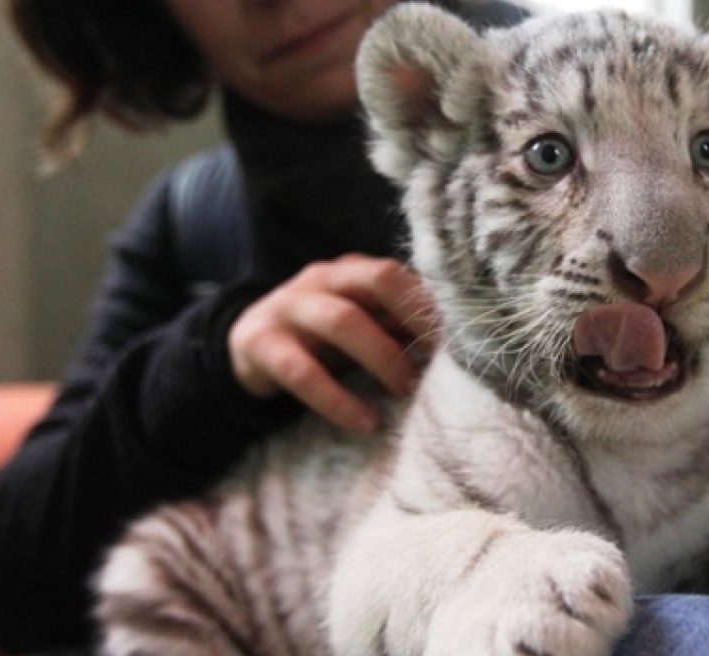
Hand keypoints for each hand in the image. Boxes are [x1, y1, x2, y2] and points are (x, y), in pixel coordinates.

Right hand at [229, 254, 437, 432]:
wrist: (246, 346)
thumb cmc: (322, 340)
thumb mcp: (361, 326)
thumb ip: (398, 327)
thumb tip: (457, 346)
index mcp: (352, 271)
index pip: (399, 272)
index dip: (430, 304)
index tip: (462, 340)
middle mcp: (322, 279)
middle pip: (376, 280)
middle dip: (414, 320)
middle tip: (439, 363)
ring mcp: (288, 306)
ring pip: (341, 321)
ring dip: (383, 358)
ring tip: (408, 392)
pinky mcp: (259, 343)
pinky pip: (302, 372)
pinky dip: (338, 400)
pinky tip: (366, 422)